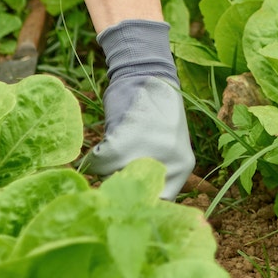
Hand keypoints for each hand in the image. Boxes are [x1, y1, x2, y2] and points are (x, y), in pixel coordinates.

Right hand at [84, 19, 193, 198]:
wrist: (144, 73)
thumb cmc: (150, 111)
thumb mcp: (165, 145)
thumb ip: (155, 172)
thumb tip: (130, 203)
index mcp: (182, 167)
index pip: (160, 204)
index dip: (139, 203)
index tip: (125, 201)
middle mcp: (170, 162)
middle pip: (133, 193)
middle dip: (119, 185)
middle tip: (112, 171)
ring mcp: (148, 151)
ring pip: (112, 177)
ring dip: (104, 170)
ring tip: (108, 152)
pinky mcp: (124, 139)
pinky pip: (100, 161)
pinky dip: (94, 156)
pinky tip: (102, 143)